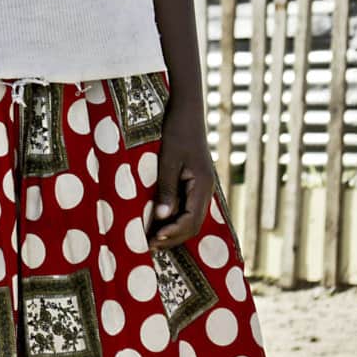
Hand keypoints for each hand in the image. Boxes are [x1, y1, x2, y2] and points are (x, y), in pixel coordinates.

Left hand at [145, 105, 218, 249]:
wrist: (186, 111)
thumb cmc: (177, 131)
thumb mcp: (168, 160)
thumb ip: (166, 189)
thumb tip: (162, 218)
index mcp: (203, 185)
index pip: (191, 220)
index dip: (173, 233)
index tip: (154, 239)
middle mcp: (206, 190)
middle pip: (193, 225)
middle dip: (173, 238)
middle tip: (150, 246)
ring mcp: (202, 187)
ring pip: (192, 219)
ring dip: (174, 231)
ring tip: (153, 239)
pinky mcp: (195, 183)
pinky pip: (188, 208)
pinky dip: (175, 220)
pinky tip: (160, 222)